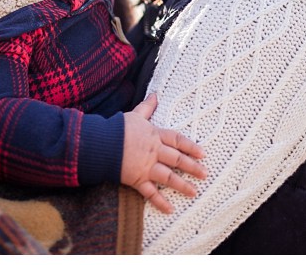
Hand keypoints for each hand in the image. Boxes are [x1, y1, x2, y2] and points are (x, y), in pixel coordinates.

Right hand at [121, 93, 206, 213]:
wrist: (100, 144)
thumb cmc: (117, 128)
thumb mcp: (134, 115)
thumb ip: (147, 107)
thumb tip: (155, 94)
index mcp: (155, 136)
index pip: (178, 140)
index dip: (191, 147)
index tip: (203, 153)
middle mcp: (154, 152)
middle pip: (177, 159)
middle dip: (192, 167)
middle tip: (205, 174)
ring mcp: (146, 167)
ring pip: (168, 177)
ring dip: (182, 185)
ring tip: (194, 192)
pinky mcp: (136, 179)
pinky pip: (150, 193)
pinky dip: (160, 202)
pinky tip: (170, 209)